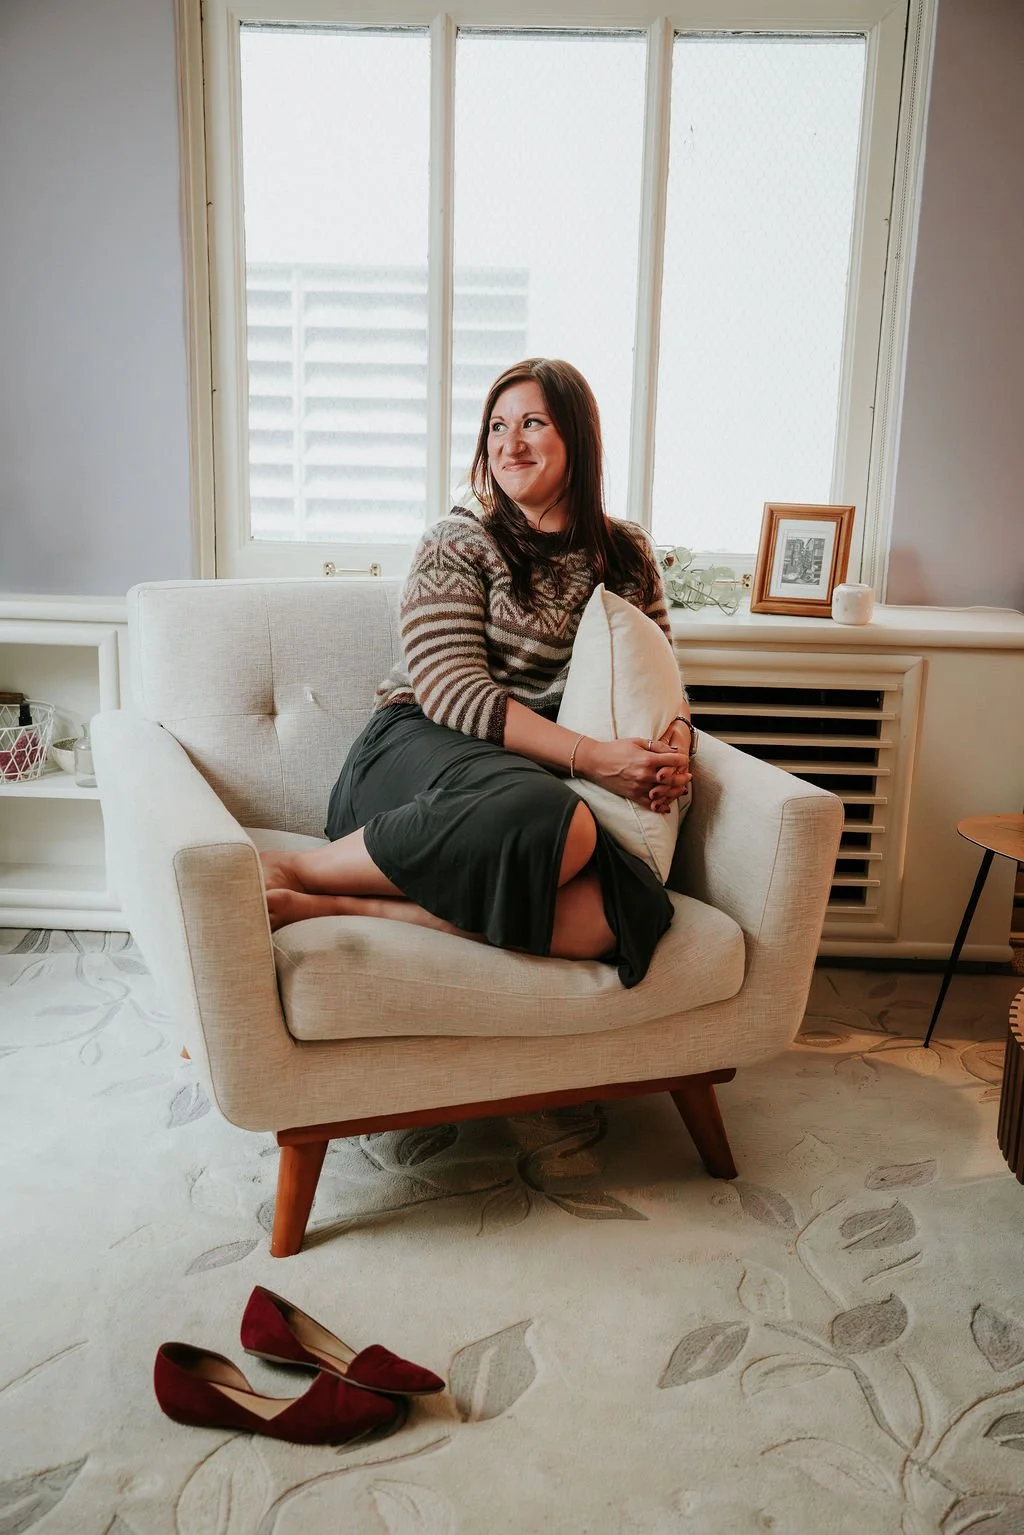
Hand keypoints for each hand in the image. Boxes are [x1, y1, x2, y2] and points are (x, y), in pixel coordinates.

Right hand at [574, 736, 689, 811]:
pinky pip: (651, 805)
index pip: (674, 761)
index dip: (682, 760)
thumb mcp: (637, 741)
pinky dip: (661, 807)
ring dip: (676, 792)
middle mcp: (645, 774)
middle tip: (688, 776)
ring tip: (681, 789)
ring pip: (665, 794)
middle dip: (683, 778)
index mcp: (648, 759)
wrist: (595, 762)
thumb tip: (673, 750)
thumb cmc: (615, 749)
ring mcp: (640, 787)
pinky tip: (667, 807)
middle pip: (673, 779)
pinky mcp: (633, 796)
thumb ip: (656, 746)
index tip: (684, 760)